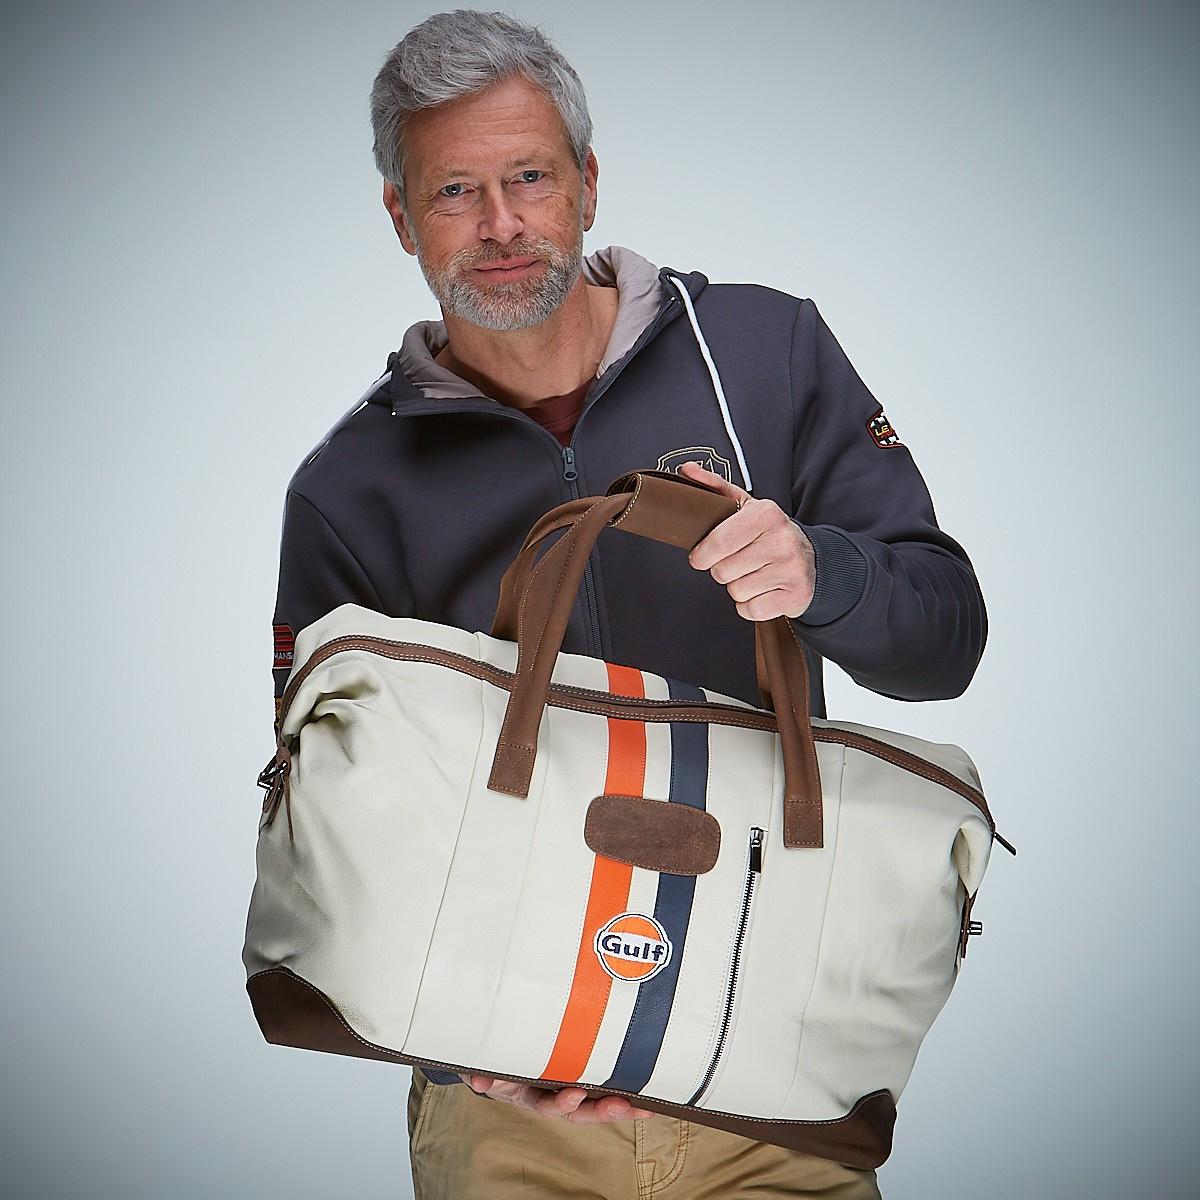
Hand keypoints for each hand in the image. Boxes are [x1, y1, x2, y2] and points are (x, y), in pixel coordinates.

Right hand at [458, 1073, 654, 1123]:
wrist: (500, 1057)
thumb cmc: (498, 1063)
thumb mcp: (486, 1068)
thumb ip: (482, 1074)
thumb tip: (478, 1080)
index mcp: (532, 1095)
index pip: (548, 1103)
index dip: (562, 1102)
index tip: (574, 1094)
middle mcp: (554, 1094)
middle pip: (581, 1110)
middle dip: (601, 1111)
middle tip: (620, 1105)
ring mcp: (570, 1084)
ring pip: (597, 1100)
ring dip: (619, 1105)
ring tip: (641, 1107)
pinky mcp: (584, 1069)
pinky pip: (605, 1082)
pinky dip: (625, 1088)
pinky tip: (647, 1096)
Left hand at [677, 461, 815, 619]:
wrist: (813, 561)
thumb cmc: (769, 534)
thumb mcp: (747, 506)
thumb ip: (715, 488)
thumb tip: (686, 470)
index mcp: (767, 514)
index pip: (719, 542)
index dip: (702, 555)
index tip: (701, 556)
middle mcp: (782, 540)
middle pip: (723, 572)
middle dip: (723, 570)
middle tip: (737, 562)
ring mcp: (791, 570)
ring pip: (736, 592)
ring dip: (738, 587)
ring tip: (753, 573)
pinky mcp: (795, 597)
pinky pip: (751, 610)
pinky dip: (751, 605)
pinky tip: (763, 590)